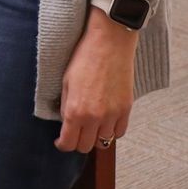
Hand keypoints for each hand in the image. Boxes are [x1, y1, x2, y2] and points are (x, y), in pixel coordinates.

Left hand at [54, 7, 137, 152]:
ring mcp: (112, 114)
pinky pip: (119, 132)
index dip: (62, 145)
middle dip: (78, 142)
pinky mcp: (126, 108)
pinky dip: (112, 131)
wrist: (109, 41)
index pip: (69, 144)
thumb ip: (66, 106)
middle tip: (76, 132)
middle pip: (86, 147)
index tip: (61, 141)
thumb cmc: (85, 56)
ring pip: (103, 142)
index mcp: (75, 111)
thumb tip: (66, 122)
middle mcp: (94, 117)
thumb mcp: (66, 81)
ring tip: (92, 125)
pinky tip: (106, 122)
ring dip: (96, 136)